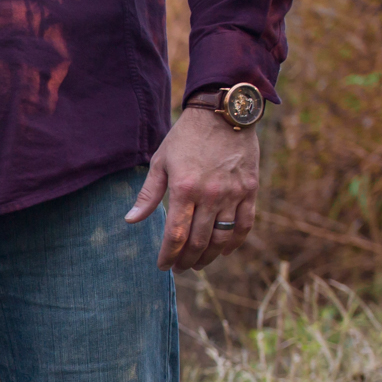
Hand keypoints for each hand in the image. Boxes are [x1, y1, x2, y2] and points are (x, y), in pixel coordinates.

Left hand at [126, 106, 261, 270]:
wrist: (224, 113)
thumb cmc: (186, 137)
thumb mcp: (161, 162)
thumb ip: (148, 194)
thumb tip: (131, 220)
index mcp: (184, 189)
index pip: (176, 235)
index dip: (168, 255)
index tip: (163, 266)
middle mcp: (210, 195)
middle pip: (199, 242)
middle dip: (187, 260)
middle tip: (179, 268)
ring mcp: (233, 193)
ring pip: (222, 238)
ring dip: (209, 256)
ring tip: (198, 264)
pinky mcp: (250, 189)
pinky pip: (245, 224)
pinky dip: (235, 242)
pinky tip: (224, 251)